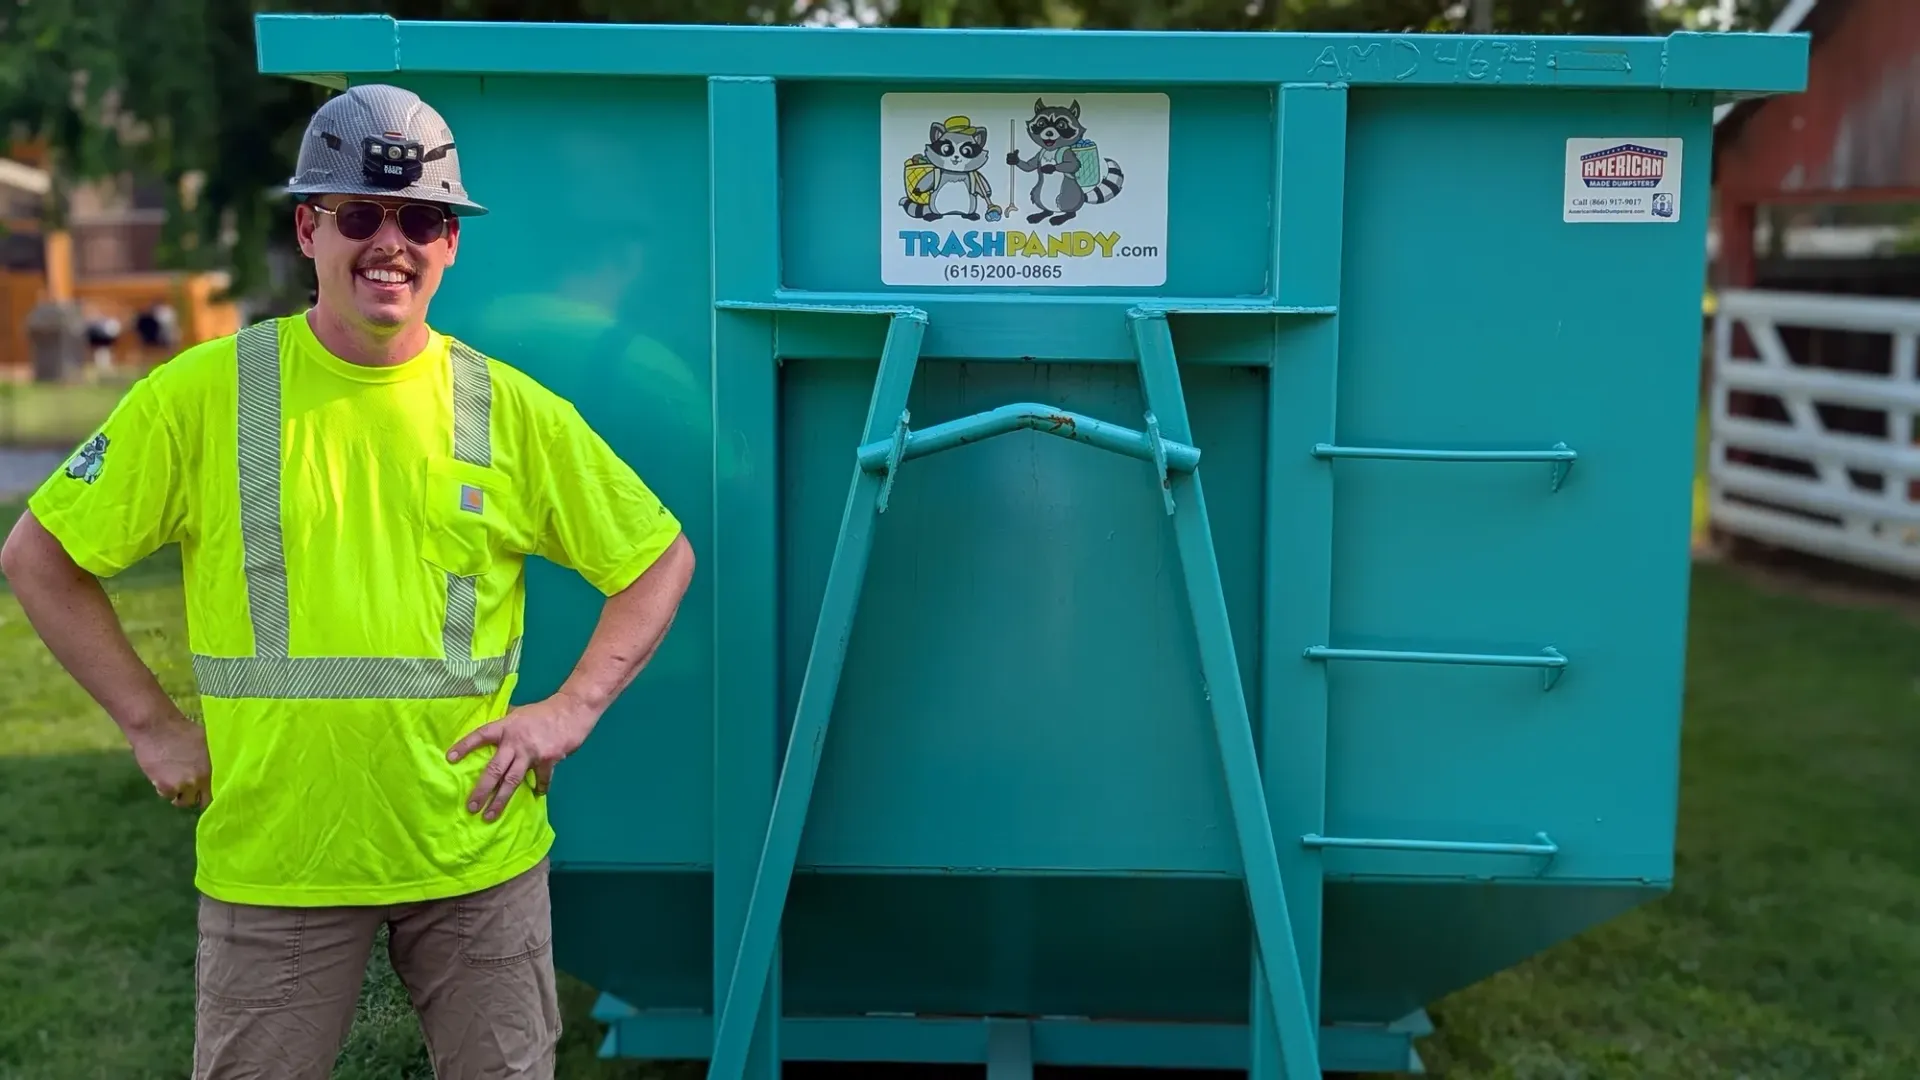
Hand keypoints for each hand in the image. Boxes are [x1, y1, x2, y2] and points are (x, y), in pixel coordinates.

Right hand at [128, 711, 211, 808]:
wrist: (156, 727)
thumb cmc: (182, 730)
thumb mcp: (207, 741)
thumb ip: (212, 759)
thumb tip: (221, 767)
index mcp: (214, 768)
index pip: (220, 790)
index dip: (212, 792)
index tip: (207, 791)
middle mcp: (201, 779)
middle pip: (202, 801)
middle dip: (197, 797)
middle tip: (190, 790)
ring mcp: (184, 785)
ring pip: (184, 801)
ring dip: (180, 795)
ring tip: (176, 783)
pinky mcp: (166, 786)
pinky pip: (167, 795)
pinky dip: (165, 790)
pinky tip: (163, 777)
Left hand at [446, 691, 598, 821]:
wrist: (572, 709)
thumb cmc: (544, 711)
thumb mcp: (519, 713)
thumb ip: (506, 725)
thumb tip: (493, 734)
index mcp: (506, 726)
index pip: (480, 736)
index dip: (465, 746)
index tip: (450, 758)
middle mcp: (515, 741)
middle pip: (494, 769)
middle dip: (481, 790)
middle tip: (471, 807)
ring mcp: (532, 752)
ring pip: (512, 780)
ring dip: (500, 800)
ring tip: (490, 815)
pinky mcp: (548, 759)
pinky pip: (541, 779)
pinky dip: (539, 787)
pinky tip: (537, 794)